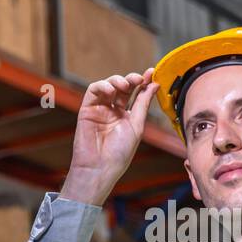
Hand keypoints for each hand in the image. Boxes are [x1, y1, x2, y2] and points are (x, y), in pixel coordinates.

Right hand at [60, 68, 159, 205]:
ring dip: (117, 80)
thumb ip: (143, 104)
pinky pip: (93, 91)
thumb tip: (154, 85)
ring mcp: (100, 109)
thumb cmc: (119, 153)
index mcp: (127, 116)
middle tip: (138, 79)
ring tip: (124, 85)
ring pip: (108, 86)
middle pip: (122, 88)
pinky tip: (111, 90)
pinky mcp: (87, 109)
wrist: (100, 168)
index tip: (151, 73)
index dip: (143, 82)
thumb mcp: (137, 126)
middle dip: (130, 80)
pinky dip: (102, 86)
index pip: (135, 94)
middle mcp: (113, 111)